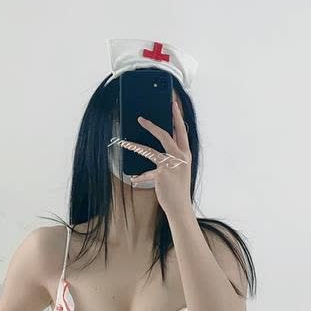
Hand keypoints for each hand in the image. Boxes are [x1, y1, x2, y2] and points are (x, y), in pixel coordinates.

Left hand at [116, 93, 191, 216]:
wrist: (180, 206)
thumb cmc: (179, 187)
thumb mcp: (181, 168)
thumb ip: (176, 154)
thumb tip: (167, 139)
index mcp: (186, 154)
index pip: (182, 131)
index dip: (177, 117)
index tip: (173, 105)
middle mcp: (180, 157)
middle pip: (165, 135)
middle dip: (152, 126)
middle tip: (141, 119)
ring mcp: (171, 165)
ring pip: (149, 150)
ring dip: (135, 146)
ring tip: (124, 142)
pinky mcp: (162, 174)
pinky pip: (146, 173)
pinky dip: (139, 177)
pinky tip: (134, 179)